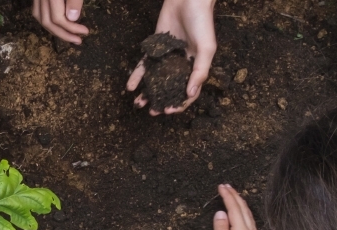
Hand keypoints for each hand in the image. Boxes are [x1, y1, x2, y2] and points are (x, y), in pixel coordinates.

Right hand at [33, 0, 89, 43]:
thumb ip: (74, 1)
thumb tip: (72, 18)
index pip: (57, 18)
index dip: (71, 28)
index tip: (85, 31)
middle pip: (47, 21)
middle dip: (63, 34)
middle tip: (77, 40)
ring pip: (40, 18)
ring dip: (54, 30)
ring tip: (68, 35)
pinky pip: (37, 11)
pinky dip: (47, 20)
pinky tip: (57, 25)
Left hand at [126, 0, 216, 114]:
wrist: (188, 0)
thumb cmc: (202, 23)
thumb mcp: (206, 49)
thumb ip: (199, 71)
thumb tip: (190, 94)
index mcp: (196, 67)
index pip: (188, 92)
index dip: (179, 104)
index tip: (168, 111)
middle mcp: (181, 65)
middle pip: (169, 89)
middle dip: (161, 102)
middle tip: (152, 112)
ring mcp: (166, 57)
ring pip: (155, 80)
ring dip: (147, 93)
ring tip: (138, 104)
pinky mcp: (154, 48)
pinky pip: (144, 65)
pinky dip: (137, 76)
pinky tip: (130, 87)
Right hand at [209, 184, 259, 229]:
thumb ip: (220, 229)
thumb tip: (220, 213)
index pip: (233, 208)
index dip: (227, 196)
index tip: (221, 186)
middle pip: (243, 209)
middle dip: (234, 196)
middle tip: (226, 186)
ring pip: (248, 215)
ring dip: (240, 203)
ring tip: (234, 196)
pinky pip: (250, 222)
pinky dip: (244, 213)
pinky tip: (242, 214)